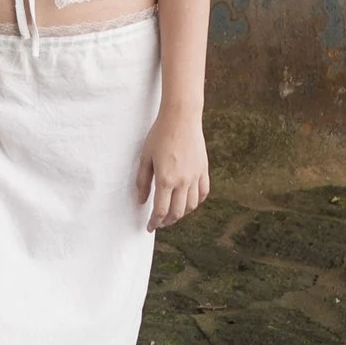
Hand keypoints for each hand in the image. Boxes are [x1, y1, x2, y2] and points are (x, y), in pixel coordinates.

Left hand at [136, 106, 208, 230]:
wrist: (181, 117)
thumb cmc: (159, 135)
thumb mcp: (145, 158)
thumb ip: (143, 182)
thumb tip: (141, 201)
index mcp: (166, 179)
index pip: (161, 210)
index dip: (155, 222)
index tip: (150, 227)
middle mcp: (183, 181)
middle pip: (177, 212)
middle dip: (167, 221)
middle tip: (159, 222)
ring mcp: (195, 176)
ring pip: (191, 205)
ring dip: (181, 213)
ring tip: (172, 213)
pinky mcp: (203, 170)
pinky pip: (203, 193)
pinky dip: (196, 201)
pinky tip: (188, 201)